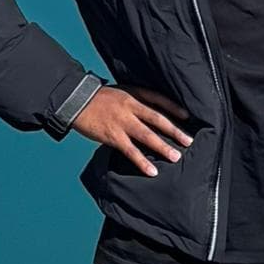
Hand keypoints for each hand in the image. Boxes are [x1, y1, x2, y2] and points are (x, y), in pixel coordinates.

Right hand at [71, 84, 191, 177]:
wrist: (75, 100)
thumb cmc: (98, 99)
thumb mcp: (119, 93)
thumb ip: (134, 102)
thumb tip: (150, 115)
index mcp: (132, 93)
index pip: (158, 99)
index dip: (174, 107)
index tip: (187, 116)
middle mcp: (130, 106)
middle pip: (157, 118)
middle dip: (174, 130)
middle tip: (188, 141)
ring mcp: (121, 121)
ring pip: (147, 135)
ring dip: (163, 147)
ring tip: (176, 157)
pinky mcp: (113, 135)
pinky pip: (131, 151)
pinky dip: (143, 162)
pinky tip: (152, 171)